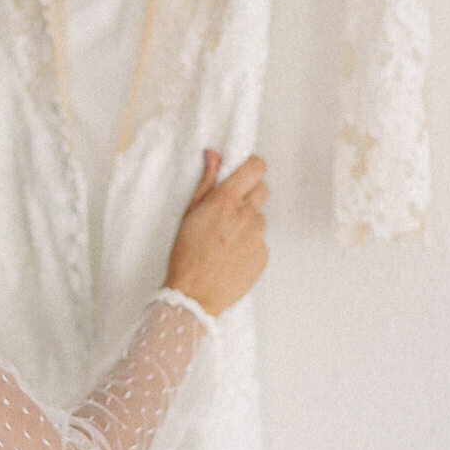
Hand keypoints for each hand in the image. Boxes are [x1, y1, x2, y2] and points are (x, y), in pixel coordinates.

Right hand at [164, 151, 269, 317]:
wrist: (194, 294)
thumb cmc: (186, 254)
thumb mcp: (189, 213)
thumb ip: (206, 182)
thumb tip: (213, 155)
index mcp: (226, 200)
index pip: (256, 167)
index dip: (253, 167)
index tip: (246, 172)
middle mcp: (246, 214)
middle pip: (263, 190)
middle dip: (250, 194)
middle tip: (232, 210)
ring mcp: (258, 236)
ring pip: (260, 219)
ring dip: (248, 224)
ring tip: (226, 240)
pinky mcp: (263, 255)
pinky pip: (261, 242)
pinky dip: (250, 246)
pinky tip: (231, 256)